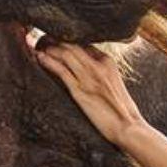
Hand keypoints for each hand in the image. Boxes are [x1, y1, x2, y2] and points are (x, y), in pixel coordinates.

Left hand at [34, 41, 148, 143]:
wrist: (128, 127)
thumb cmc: (123, 110)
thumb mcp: (114, 83)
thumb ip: (102, 72)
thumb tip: (88, 70)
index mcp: (108, 62)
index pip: (84, 44)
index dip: (68, 41)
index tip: (57, 40)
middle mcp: (98, 66)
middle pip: (73, 45)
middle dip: (56, 40)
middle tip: (44, 39)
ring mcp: (88, 77)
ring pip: (65, 54)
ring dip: (50, 48)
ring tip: (38, 46)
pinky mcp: (80, 91)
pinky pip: (61, 70)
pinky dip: (48, 61)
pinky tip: (40, 57)